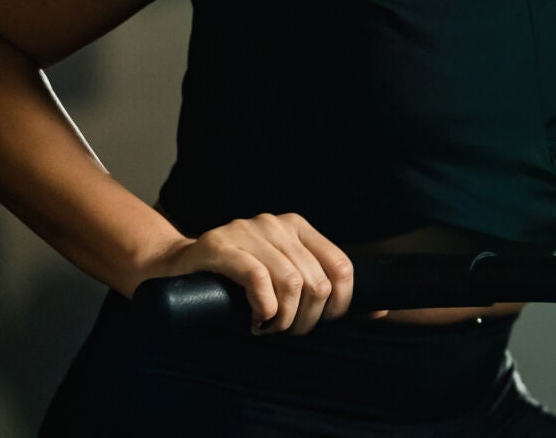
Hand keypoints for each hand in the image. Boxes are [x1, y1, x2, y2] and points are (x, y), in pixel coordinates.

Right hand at [136, 213, 368, 334]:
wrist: (174, 268)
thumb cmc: (234, 280)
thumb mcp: (282, 275)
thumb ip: (323, 288)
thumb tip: (381, 313)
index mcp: (299, 227)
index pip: (342, 265)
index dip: (340, 302)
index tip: (324, 321)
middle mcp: (277, 224)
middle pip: (316, 280)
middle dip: (308, 317)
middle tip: (288, 330)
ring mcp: (248, 231)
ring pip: (291, 282)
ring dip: (285, 318)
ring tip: (270, 327)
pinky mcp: (220, 246)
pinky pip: (258, 278)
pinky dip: (264, 307)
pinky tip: (256, 319)